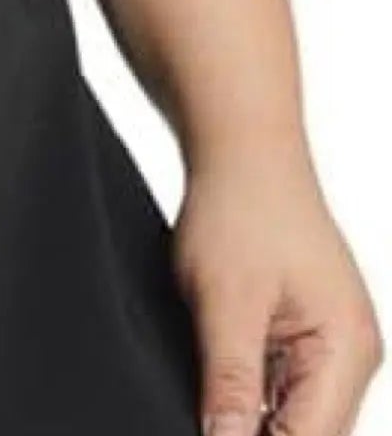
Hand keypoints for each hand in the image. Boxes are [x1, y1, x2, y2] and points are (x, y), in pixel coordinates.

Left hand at [173, 137, 380, 435]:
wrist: (242, 149)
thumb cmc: (240, 208)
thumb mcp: (224, 300)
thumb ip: (229, 380)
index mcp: (347, 351)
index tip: (213, 434)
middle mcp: (351, 355)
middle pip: (307, 432)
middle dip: (255, 433)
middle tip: (205, 414)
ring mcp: (332, 344)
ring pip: (293, 412)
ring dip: (252, 411)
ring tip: (210, 385)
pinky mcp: (307, 331)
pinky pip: (283, 382)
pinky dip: (250, 386)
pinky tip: (216, 374)